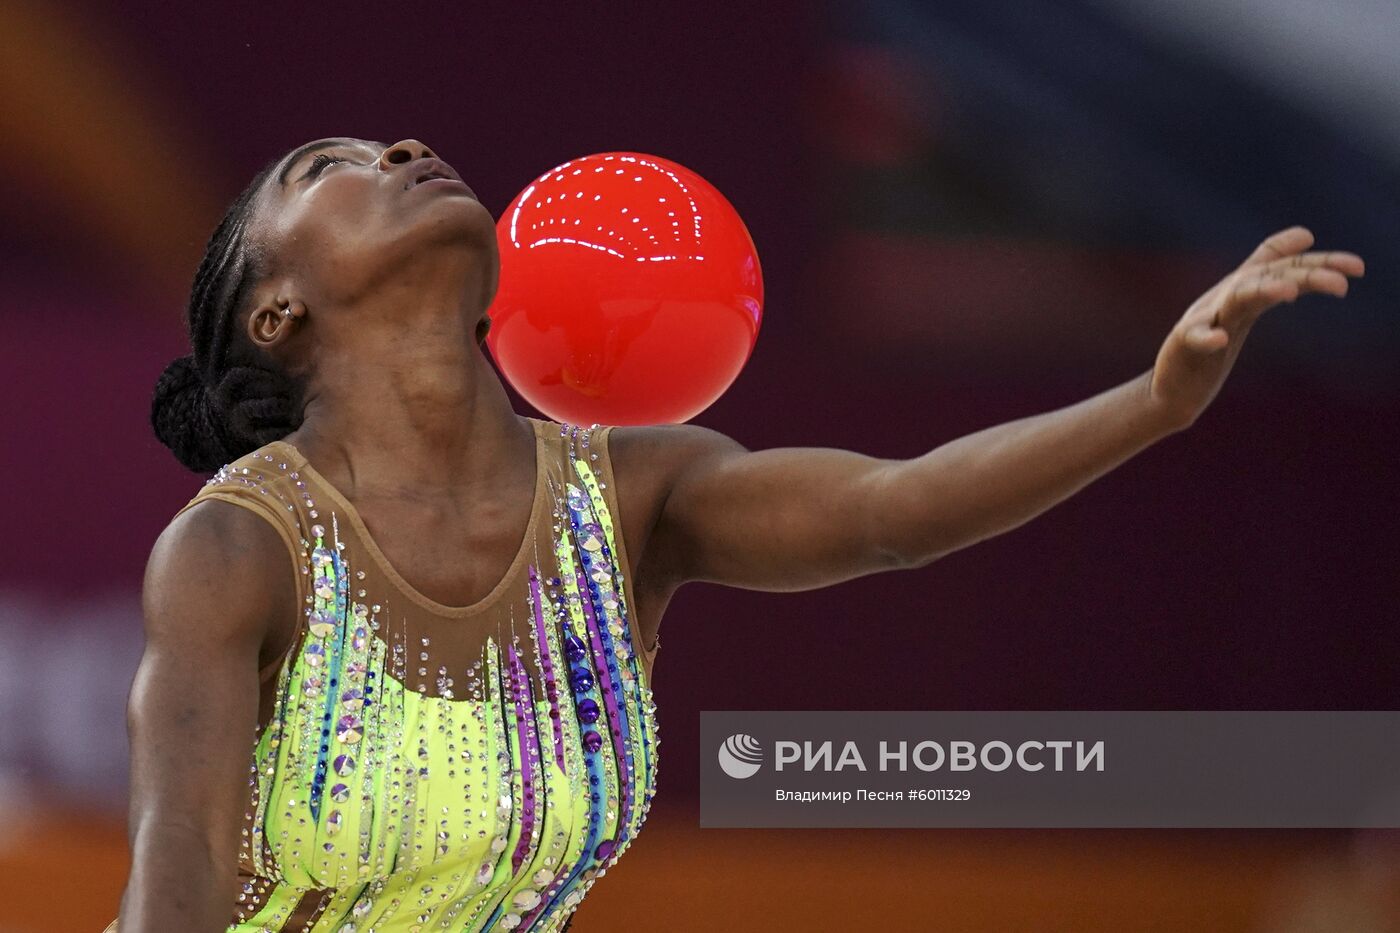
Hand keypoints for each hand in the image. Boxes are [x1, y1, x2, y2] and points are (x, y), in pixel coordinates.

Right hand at [1147, 226, 1364, 430]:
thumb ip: (1269, 266)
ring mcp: (1204, 319)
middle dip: (1303, 277)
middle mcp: (1226, 298)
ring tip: (1288, 292)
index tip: (1358, 268)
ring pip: (1236, 299)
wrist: (1173, 385)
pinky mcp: (1183, 343)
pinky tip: (1219, 338)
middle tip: (1341, 285)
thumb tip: (1306, 233)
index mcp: (1244, 290)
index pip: (1285, 268)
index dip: (1319, 264)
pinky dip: (1206, 335)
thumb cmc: (1209, 339)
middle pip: (1268, 278)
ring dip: (1260, 292)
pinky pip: (1195, 336)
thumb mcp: (1244, 301)